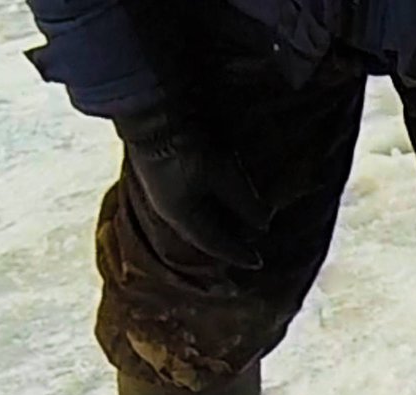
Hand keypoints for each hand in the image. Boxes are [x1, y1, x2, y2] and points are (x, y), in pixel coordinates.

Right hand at [113, 106, 270, 268]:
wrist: (151, 112)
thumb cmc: (187, 145)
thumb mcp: (224, 174)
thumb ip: (244, 202)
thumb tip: (264, 224)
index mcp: (182, 216)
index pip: (214, 244)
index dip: (237, 253)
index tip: (257, 262)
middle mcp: (169, 209)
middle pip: (202, 234)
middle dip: (225, 242)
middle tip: (247, 247)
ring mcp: (163, 192)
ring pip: (196, 218)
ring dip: (217, 224)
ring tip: (236, 227)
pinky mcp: (163, 175)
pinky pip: (190, 202)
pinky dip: (208, 208)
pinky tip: (217, 202)